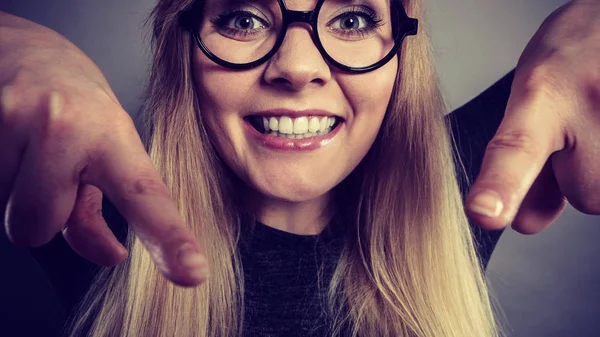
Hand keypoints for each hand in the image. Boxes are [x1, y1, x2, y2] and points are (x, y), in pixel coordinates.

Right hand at [0, 12, 207, 285]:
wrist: (24, 50)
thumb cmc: (75, 107)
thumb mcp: (104, 150)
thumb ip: (99, 212)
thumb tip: (111, 256)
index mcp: (111, 136)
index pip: (144, 195)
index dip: (168, 238)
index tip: (193, 271)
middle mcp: (65, 127)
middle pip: (38, 226)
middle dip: (42, 212)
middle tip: (49, 169)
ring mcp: (15, 121)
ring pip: (6, 212)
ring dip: (16, 193)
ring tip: (28, 151)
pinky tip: (9, 147)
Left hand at [465, 0, 599, 232]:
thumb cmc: (572, 56)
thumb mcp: (532, 99)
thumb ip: (523, 165)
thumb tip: (524, 224)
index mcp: (542, 95)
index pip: (517, 148)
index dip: (502, 185)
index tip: (486, 213)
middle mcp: (590, 103)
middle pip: (585, 196)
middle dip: (581, 173)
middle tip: (584, 124)